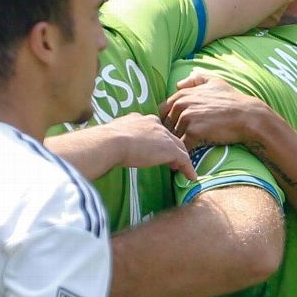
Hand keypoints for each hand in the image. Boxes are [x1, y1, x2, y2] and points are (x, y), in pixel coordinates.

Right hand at [75, 116, 195, 181]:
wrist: (111, 141)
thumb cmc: (106, 141)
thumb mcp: (113, 134)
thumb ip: (119, 138)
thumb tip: (110, 146)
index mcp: (141, 119)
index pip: (155, 130)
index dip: (159, 140)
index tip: (158, 149)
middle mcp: (155, 124)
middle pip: (170, 137)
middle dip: (173, 148)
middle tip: (175, 160)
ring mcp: (164, 136)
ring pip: (179, 147)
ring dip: (182, 159)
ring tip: (184, 170)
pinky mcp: (169, 149)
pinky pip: (184, 160)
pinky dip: (188, 169)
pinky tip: (190, 177)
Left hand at [162, 72, 277, 147]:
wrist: (247, 116)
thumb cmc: (233, 100)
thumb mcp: (215, 82)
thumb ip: (196, 79)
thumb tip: (179, 84)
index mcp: (183, 95)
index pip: (163, 110)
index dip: (167, 121)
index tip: (174, 130)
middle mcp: (181, 104)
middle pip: (167, 125)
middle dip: (171, 135)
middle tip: (174, 146)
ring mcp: (186, 118)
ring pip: (173, 136)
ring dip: (176, 146)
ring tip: (178, 156)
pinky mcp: (193, 133)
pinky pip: (182, 147)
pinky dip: (183, 154)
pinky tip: (186, 161)